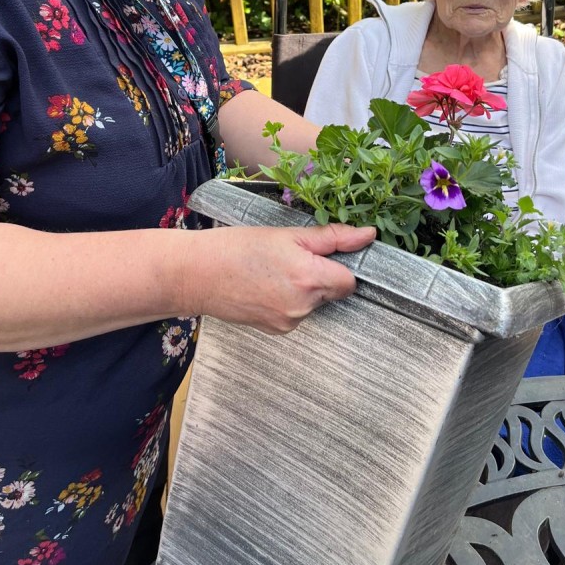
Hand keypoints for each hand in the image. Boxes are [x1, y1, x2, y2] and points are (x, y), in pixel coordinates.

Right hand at [193, 224, 376, 334]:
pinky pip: (295, 313)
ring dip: (303, 288)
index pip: (350, 281)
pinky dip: (287, 300)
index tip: (323, 254)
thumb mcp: (287, 234)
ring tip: (272, 271)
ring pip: (313, 303)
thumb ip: (332, 237)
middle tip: (290, 257)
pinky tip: (265, 287)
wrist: (196, 275)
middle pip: (331, 292)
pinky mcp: (276, 330)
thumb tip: (368, 235)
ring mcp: (289, 322)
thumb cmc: (237, 248)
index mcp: (310, 278)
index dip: (341, 265)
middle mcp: (303, 306)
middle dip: (319, 275)